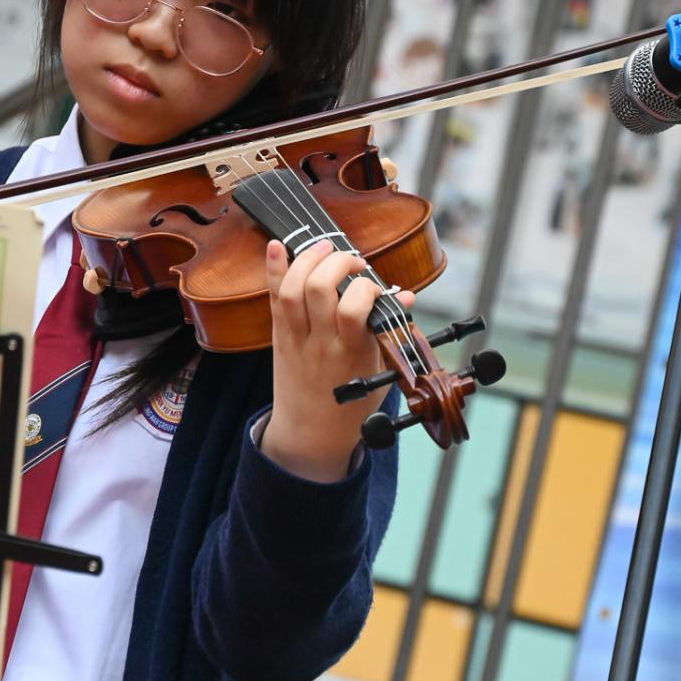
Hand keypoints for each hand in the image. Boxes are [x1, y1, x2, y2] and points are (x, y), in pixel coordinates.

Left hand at [260, 239, 414, 482]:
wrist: (312, 435)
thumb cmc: (352, 405)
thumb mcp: (381, 372)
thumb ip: (391, 331)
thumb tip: (407, 295)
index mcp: (353, 353)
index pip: (355, 309)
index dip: (367, 287)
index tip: (376, 287)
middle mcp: (322, 343)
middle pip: (319, 289)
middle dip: (337, 262)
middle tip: (353, 262)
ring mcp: (298, 339)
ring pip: (293, 290)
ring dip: (308, 259)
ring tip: (326, 249)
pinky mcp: (279, 337)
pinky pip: (274, 299)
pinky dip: (274, 269)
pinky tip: (277, 245)